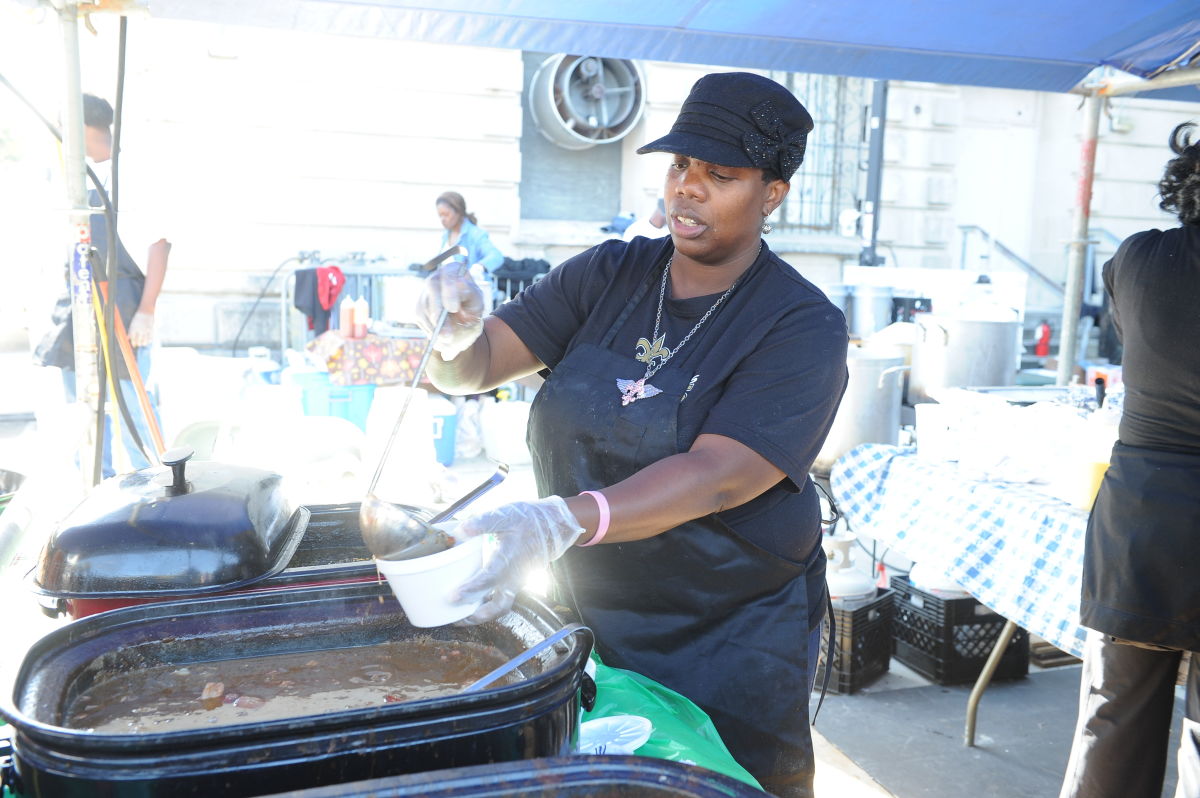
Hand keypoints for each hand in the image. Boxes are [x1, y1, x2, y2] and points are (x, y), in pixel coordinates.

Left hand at [127, 311, 154, 346]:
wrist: (146, 312)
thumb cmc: (138, 319)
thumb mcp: (132, 324)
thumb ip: (130, 332)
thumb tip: (127, 338)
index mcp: (134, 328)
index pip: (133, 339)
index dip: (133, 343)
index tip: (134, 345)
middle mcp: (140, 330)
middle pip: (139, 341)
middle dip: (138, 344)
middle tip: (139, 344)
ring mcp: (146, 330)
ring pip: (145, 341)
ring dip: (144, 343)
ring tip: (143, 343)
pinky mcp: (151, 330)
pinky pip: (150, 338)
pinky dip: (149, 340)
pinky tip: (148, 340)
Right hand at [417, 261, 484, 358]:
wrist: (463, 319)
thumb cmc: (472, 306)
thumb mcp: (477, 301)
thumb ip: (470, 294)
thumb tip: (457, 290)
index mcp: (453, 270)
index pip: (448, 274)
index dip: (449, 290)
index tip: (453, 308)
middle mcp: (436, 278)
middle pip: (432, 290)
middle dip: (439, 313)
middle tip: (447, 333)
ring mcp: (425, 292)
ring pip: (425, 307)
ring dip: (435, 326)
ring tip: (448, 340)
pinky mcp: (419, 307)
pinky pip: (422, 319)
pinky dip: (431, 330)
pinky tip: (442, 337)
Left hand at [453, 496, 584, 623]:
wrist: (553, 526)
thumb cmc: (528, 520)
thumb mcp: (505, 515)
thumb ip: (482, 522)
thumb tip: (459, 531)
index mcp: (509, 558)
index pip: (489, 579)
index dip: (471, 589)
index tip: (453, 596)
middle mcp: (515, 576)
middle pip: (497, 606)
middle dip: (476, 616)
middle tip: (455, 619)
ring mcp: (517, 582)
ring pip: (500, 606)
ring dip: (482, 615)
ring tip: (461, 618)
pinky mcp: (516, 582)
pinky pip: (502, 599)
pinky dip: (487, 605)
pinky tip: (473, 604)